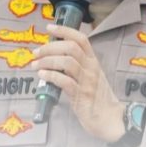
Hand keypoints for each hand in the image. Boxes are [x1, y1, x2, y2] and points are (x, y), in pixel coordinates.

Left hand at [31, 23, 124, 142]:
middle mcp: (91, 68)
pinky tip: (42, 75)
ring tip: (35, 65)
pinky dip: (51, 76)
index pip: (81, 39)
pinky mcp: (81, 96)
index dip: (65, 30)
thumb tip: (55, 57)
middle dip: (50, 47)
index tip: (50, 27)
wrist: (110, 119)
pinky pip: (65, 81)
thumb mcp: (91, 76)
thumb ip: (77, 66)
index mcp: (93, 61)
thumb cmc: (98, 97)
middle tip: (36, 52)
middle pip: (70, 48)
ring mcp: (87, 81)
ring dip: (47, 61)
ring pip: (66, 62)